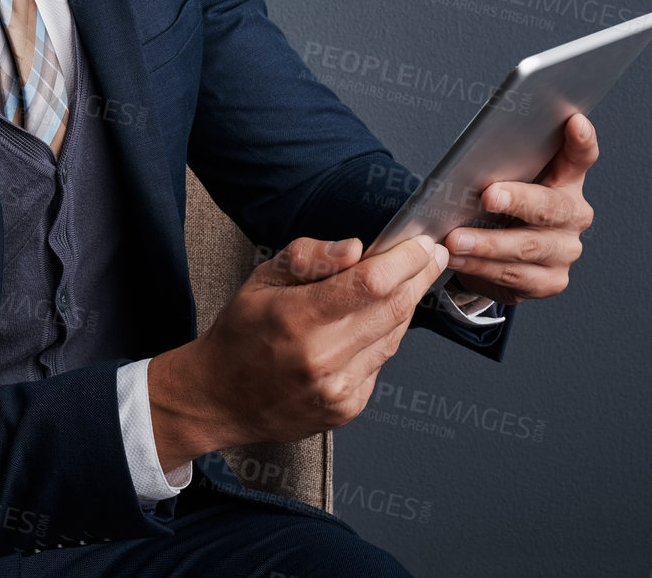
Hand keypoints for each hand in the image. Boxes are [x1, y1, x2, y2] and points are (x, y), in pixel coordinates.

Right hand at [148, 233, 448, 463]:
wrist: (219, 397)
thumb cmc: (241, 332)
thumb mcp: (261, 278)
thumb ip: (309, 257)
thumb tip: (355, 248)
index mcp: (295, 318)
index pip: (369, 284)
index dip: (404, 260)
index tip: (422, 243)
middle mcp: (320, 357)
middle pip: (393, 310)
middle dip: (419, 277)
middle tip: (431, 255)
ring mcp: (337, 388)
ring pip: (393, 337)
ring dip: (405, 305)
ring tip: (406, 282)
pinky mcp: (346, 408)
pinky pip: (380, 363)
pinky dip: (383, 337)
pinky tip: (371, 323)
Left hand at [443, 112, 598, 305]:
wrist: (497, 258)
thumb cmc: (498, 209)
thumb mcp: (502, 182)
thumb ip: (499, 169)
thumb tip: (467, 159)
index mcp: (566, 181)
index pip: (580, 157)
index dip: (580, 141)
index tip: (574, 122)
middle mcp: (573, 215)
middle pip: (550, 207)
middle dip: (518, 200)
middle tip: (489, 195)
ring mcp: (565, 250)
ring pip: (527, 247)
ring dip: (487, 243)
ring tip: (455, 239)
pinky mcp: (551, 280)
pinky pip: (514, 276)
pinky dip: (481, 267)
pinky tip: (459, 260)